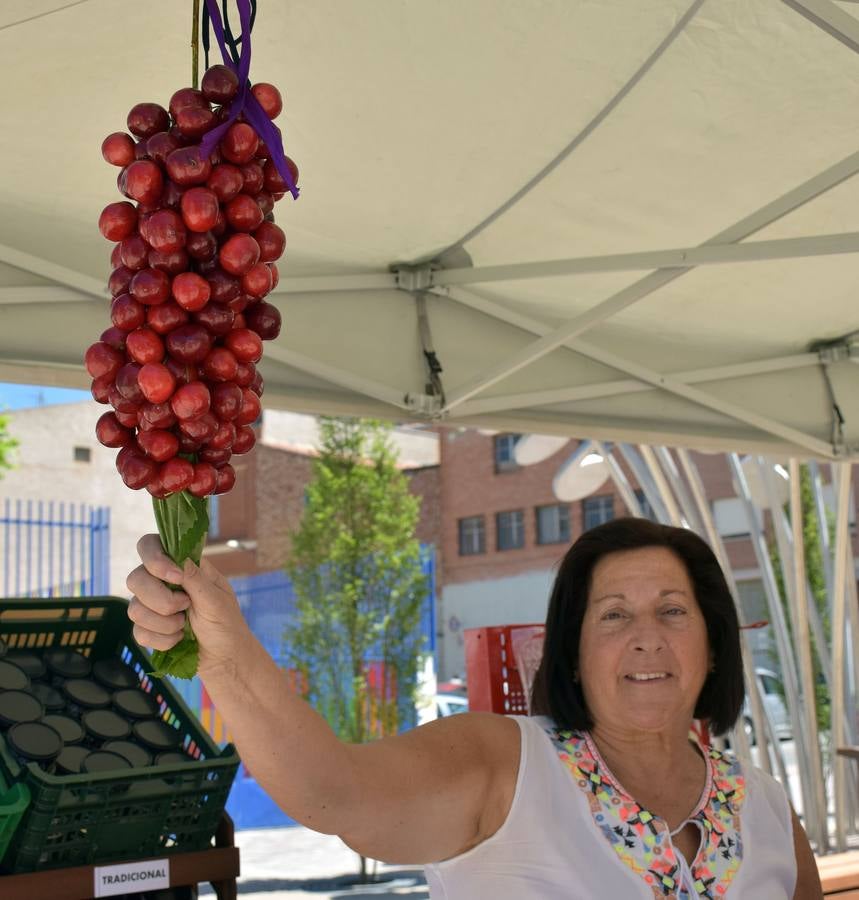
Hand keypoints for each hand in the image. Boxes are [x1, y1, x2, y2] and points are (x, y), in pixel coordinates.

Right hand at [126, 534, 249, 677]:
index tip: (176, 578)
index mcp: (182, 567)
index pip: (150, 545)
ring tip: (185, 625)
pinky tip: (179, 639)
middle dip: (162, 600)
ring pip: (134, 609)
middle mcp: (162, 582)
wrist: (224, 658)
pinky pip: (139, 632)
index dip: (154, 559)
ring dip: (165, 623)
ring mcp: (152, 606)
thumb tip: (178, 559)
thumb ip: (195, 579)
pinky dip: (163, 640)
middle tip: (186, 607)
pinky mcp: (147, 629)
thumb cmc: (226, 624)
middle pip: (135, 579)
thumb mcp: (217, 599)